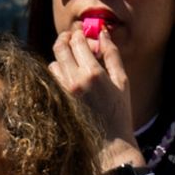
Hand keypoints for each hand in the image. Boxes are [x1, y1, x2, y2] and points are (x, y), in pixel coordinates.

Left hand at [50, 27, 139, 161]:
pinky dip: (59, 72)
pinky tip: (69, 74)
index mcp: (93, 73)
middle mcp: (74, 80)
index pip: (78, 42)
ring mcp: (63, 91)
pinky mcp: (57, 100)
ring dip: (62, 56)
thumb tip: (103, 34)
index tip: (81, 30)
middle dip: (65, 38)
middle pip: (60, 48)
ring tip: (72, 58)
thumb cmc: (119, 112)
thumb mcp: (122, 81)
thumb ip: (112, 55)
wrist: (109, 143)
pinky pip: (52, 78)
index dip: (78, 33)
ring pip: (54, 62)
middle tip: (70, 36)